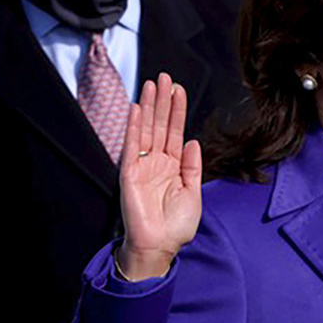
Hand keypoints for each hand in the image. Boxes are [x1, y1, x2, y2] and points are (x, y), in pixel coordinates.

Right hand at [118, 73, 202, 279]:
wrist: (160, 246)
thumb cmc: (176, 225)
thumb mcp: (193, 192)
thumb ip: (192, 166)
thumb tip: (192, 141)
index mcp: (173, 166)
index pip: (174, 131)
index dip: (177, 110)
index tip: (179, 89)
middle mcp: (156, 162)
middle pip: (159, 125)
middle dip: (162, 101)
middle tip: (164, 76)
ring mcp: (142, 166)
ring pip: (146, 130)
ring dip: (149, 106)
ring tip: (152, 83)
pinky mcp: (129, 173)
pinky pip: (132, 146)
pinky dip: (134, 127)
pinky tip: (137, 108)